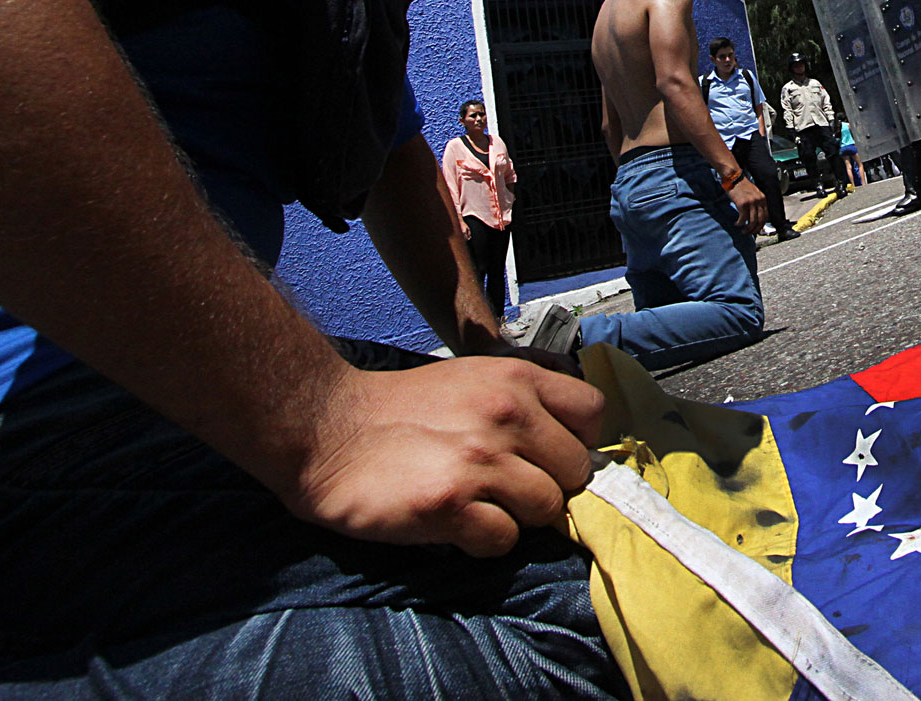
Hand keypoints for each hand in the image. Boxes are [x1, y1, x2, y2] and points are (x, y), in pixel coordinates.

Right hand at [283, 355, 605, 557]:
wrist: (327, 430)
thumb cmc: (400, 408)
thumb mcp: (472, 380)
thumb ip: (522, 402)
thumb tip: (571, 442)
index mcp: (515, 379)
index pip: (593, 411)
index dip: (578, 440)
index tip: (552, 455)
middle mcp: (507, 414)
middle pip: (576, 470)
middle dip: (548, 484)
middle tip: (507, 487)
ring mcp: (480, 460)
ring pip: (546, 508)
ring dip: (517, 515)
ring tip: (478, 504)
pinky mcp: (451, 504)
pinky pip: (504, 541)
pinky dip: (484, 541)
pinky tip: (455, 523)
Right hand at [730, 176, 766, 232]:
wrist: (734, 177)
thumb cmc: (742, 186)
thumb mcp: (753, 194)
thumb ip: (756, 203)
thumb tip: (755, 217)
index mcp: (763, 199)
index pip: (766, 216)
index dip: (762, 225)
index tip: (757, 230)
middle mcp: (759, 201)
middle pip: (760, 221)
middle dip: (755, 230)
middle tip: (749, 233)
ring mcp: (751, 202)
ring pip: (752, 221)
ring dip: (747, 229)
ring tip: (743, 231)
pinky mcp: (742, 203)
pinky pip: (743, 218)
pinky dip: (739, 223)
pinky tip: (736, 223)